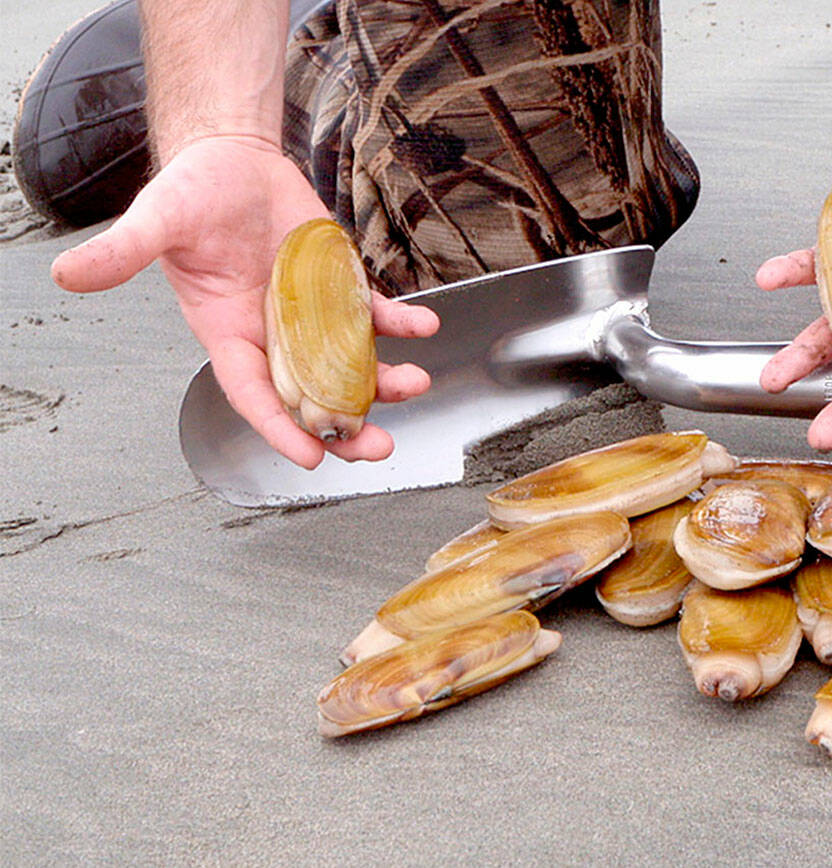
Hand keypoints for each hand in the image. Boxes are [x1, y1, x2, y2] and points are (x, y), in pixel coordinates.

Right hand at [50, 136, 439, 468]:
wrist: (233, 158)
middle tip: (375, 447)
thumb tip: (67, 274)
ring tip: (413, 384)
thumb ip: (122, 252)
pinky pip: (377, 313)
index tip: (310, 456)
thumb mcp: (157, 220)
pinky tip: (425, 327)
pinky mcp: (340, 286)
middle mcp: (274, 332)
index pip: (253, 393)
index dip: (280, 428)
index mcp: (228, 332)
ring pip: (352, 363)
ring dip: (384, 379)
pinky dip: (403, 322)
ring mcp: (313, 313)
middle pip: (312, 394)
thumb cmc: (193, 192)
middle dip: (345, 424)